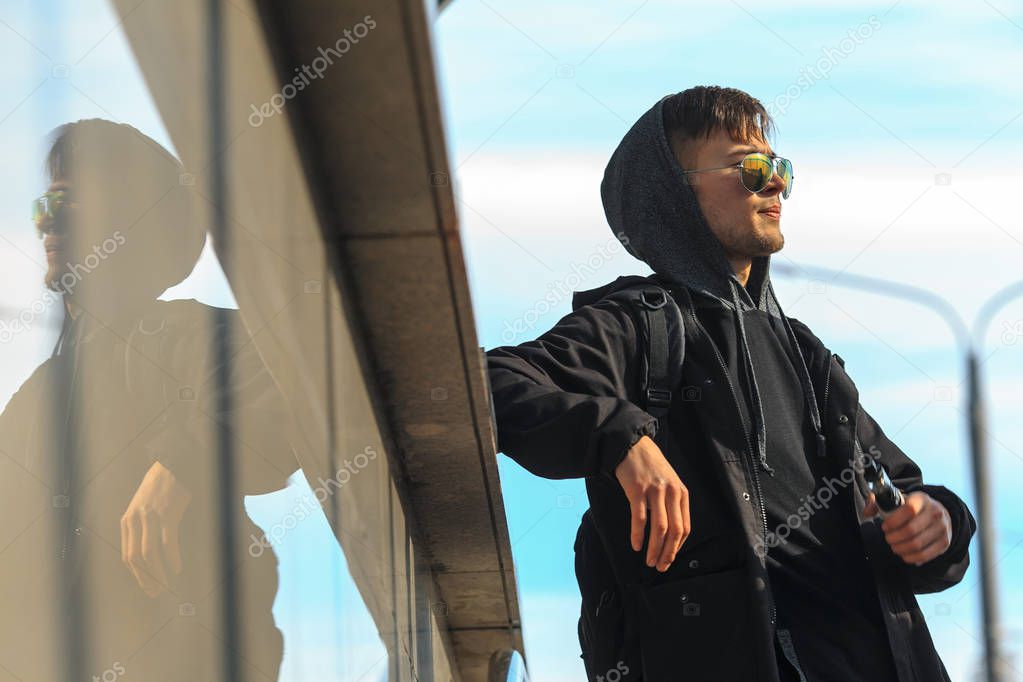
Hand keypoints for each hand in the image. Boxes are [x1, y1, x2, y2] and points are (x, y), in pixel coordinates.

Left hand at [121, 461, 191, 596]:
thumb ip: (141, 528)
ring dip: (158, 573)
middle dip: (145, 579)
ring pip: (150, 553)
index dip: (137, 575)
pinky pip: (168, 542)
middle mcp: (135, 521)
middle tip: (156, 592)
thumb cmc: (158, 490)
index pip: (128, 556)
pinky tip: (176, 568)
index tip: (147, 587)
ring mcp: (151, 517)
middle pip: (136, 558)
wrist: (170, 466)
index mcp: (127, 522)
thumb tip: (147, 555)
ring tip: (165, 584)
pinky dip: (172, 558)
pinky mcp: (167, 514)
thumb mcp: (142, 509)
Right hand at [615, 435, 690, 571]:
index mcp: (681, 494)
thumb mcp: (669, 482)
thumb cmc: (650, 466)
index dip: (677, 548)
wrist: (633, 446)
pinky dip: (638, 535)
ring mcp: (655, 491)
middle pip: (674, 530)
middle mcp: (671, 493)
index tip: (669, 560)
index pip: (684, 527)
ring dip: (655, 548)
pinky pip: (640, 518)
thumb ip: (672, 503)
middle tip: (660, 566)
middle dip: (668, 553)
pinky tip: (636, 545)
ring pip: (659, 528)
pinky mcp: (638, 490)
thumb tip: (669, 533)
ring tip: (649, 560)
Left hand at [864, 491, 951, 565]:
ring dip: (901, 549)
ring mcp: (942, 528)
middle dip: (894, 538)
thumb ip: (878, 502)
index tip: (884, 527)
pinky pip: (926, 555)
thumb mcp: (897, 499)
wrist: (938, 512)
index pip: (908, 510)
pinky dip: (911, 558)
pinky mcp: (945, 542)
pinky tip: (904, 554)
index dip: (893, 521)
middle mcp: (935, 512)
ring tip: (894, 547)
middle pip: (911, 530)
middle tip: (888, 538)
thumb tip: (867, 512)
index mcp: (921, 499)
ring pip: (917, 544)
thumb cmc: (912, 507)